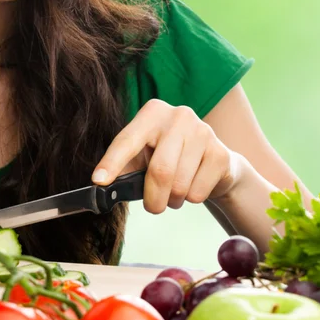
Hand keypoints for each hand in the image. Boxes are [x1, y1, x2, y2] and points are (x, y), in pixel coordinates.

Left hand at [91, 99, 244, 212]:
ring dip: (173, 200)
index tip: (99, 181)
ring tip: (175, 191)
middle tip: (153, 207)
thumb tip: (102, 188)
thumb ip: (123, 169)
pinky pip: (198, 192)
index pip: (127, 141)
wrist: (214, 162)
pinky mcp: (220, 153)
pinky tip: (195, 184)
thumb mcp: (143, 156)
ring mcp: (203, 132)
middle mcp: (178, 116)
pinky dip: (191, 199)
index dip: (112, 162)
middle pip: (159, 171)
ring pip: (179, 185)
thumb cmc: (169, 158)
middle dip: (153, 198)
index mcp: (152, 113)